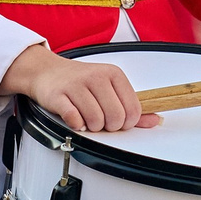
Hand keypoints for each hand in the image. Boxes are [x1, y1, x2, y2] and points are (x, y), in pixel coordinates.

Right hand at [1, 44, 157, 132]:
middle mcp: (96, 76)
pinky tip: (74, 117)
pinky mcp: (59, 95)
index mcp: (113, 74)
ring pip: (96, 121)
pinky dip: (76, 125)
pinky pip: (75, 120)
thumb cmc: (79, 81)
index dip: (127, 123)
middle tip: (100, 120)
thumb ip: (132, 105)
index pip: (133, 109)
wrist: (46, 71)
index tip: (117, 120)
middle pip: (116, 118)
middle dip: (109, 127)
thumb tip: (154, 120)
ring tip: (86, 118)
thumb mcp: (109, 87)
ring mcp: (77, 85)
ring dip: (92, 127)